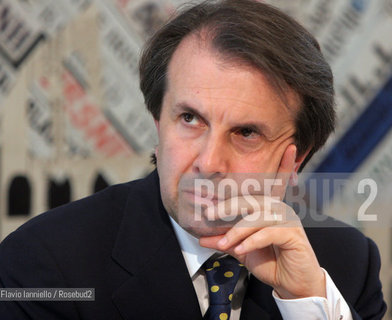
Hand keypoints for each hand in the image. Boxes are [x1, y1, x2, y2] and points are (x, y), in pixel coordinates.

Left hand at [199, 145, 325, 298]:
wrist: (291, 284)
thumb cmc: (270, 261)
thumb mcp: (242, 249)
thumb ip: (225, 241)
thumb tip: (201, 238)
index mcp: (270, 208)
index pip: (273, 183)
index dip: (283, 165)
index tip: (290, 146)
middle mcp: (280, 210)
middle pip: (251, 200)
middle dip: (227, 207)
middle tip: (208, 215)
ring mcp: (288, 221)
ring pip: (257, 218)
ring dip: (236, 232)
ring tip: (223, 244)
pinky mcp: (293, 236)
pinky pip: (268, 233)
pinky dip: (251, 242)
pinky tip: (241, 251)